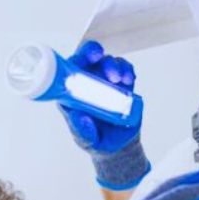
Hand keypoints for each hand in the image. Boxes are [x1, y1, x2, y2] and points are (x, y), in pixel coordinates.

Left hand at [60, 40, 150, 190]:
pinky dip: (127, 70)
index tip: (82, 60)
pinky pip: (124, 70)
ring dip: (114, 65)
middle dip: (92, 53)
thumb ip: (82, 131)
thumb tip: (79, 116)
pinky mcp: (121, 85)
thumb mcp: (87, 141)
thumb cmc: (98, 142)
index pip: (69, 71)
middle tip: (101, 59)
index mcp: (73, 95)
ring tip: (120, 80)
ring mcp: (105, 82)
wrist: (119, 146)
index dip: (74, 61)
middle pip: (86, 59)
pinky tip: (128, 80)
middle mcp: (87, 84)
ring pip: (107, 62)